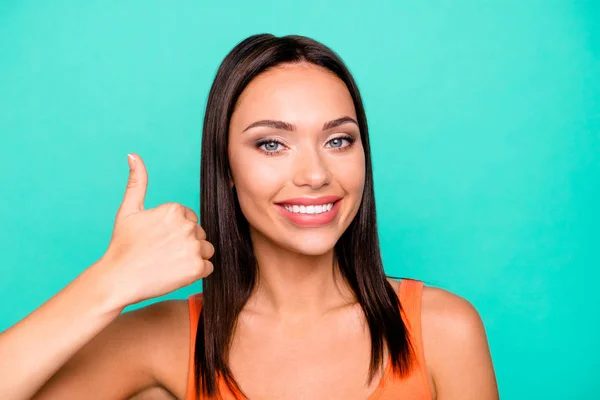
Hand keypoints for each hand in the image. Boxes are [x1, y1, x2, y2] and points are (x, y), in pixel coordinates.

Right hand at [98, 153, 214, 306]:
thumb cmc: (122, 245)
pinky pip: (208, 267)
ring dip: (193, 257)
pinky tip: (176, 273)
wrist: (118, 279)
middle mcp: (187, 225)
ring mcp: (193, 246)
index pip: (190, 219)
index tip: (159, 240)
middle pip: (200, 234)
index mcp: (174, 209)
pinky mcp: (197, 267)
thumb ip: (137, 181)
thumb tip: (133, 155)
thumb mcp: (128, 210)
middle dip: (186, 243)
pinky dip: (196, 272)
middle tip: (163, 253)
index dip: (176, 231)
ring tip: (170, 263)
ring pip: (206, 250)